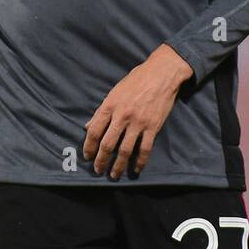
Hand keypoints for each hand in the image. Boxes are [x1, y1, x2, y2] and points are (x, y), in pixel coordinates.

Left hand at [83, 43, 193, 179]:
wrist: (162, 73)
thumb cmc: (136, 80)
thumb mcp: (114, 91)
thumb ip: (101, 110)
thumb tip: (87, 126)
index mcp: (110, 105)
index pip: (94, 130)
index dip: (88, 146)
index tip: (87, 156)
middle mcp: (122, 116)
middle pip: (107, 144)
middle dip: (101, 160)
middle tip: (97, 170)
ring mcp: (138, 122)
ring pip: (125, 150)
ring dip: (118, 165)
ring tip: (113, 175)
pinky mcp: (153, 127)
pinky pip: (144, 149)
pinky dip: (140, 161)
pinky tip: (136, 168)